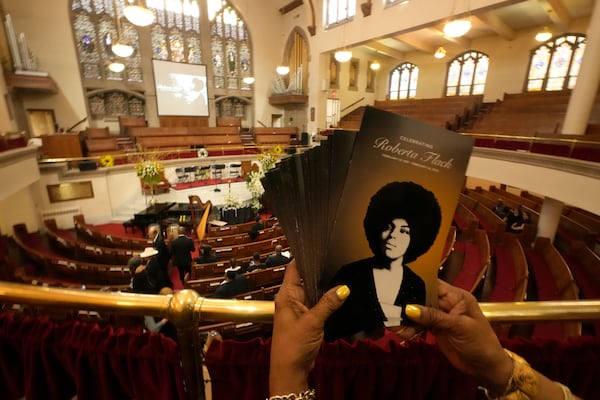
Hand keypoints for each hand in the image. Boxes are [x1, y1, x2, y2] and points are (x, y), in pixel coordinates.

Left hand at [269, 260, 348, 395]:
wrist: (291, 371)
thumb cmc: (294, 345)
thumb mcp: (313, 322)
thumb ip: (328, 304)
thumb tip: (345, 288)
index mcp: (286, 295)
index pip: (294, 268)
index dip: (304, 255)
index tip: (318, 244)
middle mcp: (292, 299)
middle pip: (305, 278)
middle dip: (319, 268)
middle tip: (338, 255)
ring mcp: (301, 309)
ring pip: (314, 290)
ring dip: (325, 284)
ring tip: (342, 268)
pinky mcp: (309, 319)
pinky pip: (318, 303)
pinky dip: (328, 298)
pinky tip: (340, 291)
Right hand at [398, 279, 512, 393]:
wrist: (486, 368)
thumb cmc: (480, 343)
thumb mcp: (458, 327)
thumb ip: (434, 316)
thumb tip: (409, 308)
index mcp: (456, 296)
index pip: (433, 284)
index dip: (416, 283)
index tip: (396, 285)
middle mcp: (447, 303)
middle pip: (422, 297)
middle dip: (408, 303)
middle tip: (391, 309)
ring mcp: (440, 316)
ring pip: (418, 311)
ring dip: (407, 319)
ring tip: (398, 327)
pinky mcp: (435, 329)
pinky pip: (419, 324)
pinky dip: (411, 328)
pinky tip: (405, 334)